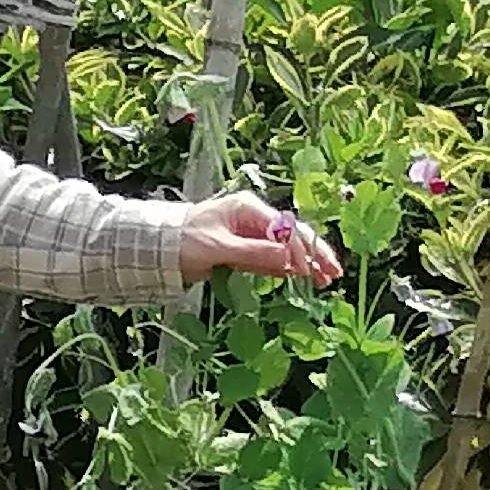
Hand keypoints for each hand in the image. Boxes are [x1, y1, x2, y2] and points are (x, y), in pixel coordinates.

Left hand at [181, 190, 339, 287]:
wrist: (156, 248)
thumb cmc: (183, 241)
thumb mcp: (217, 247)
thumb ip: (253, 253)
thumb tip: (289, 260)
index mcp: (248, 209)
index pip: (285, 228)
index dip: (301, 249)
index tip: (311, 269)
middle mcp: (253, 218)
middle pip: (292, 236)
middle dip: (314, 254)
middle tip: (333, 273)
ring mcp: (250, 234)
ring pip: (285, 248)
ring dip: (305, 263)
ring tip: (325, 280)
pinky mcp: (244, 250)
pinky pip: (270, 258)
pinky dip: (286, 268)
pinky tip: (302, 278)